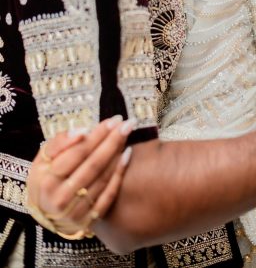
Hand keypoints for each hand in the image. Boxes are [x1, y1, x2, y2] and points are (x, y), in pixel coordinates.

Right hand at [26, 116, 134, 237]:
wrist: (44, 212)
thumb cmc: (45, 177)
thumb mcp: (43, 158)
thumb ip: (59, 142)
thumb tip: (82, 132)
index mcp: (47, 180)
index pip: (78, 153)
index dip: (98, 135)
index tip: (113, 120)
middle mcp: (61, 198)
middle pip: (94, 165)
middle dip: (113, 141)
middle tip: (127, 123)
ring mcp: (76, 212)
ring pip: (103, 178)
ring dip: (118, 154)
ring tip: (126, 135)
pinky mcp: (89, 220)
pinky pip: (109, 195)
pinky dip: (119, 174)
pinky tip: (127, 155)